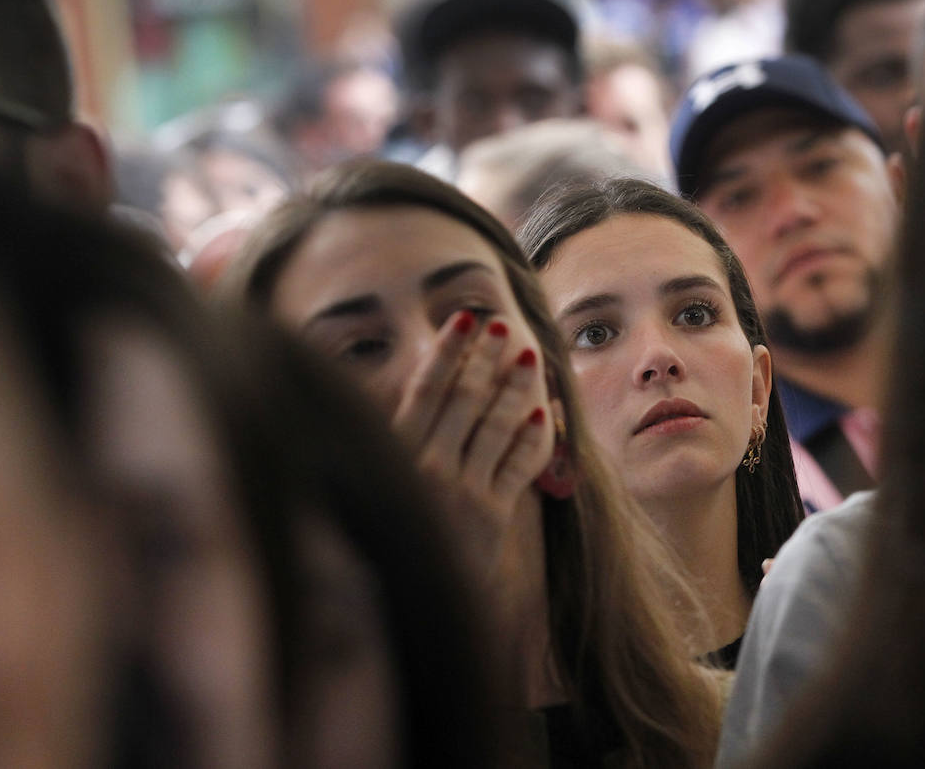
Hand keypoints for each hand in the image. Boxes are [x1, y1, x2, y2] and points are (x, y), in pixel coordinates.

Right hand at [391, 310, 551, 575]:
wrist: (411, 604)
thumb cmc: (393, 534)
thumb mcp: (382, 482)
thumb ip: (400, 438)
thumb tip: (415, 384)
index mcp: (394, 454)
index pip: (424, 389)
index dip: (446, 351)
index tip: (463, 319)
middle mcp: (425, 468)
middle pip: (463, 399)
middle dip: (486, 358)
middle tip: (503, 325)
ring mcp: (460, 492)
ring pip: (495, 425)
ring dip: (516, 386)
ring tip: (529, 355)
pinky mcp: (490, 516)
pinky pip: (517, 465)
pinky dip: (531, 437)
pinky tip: (542, 413)